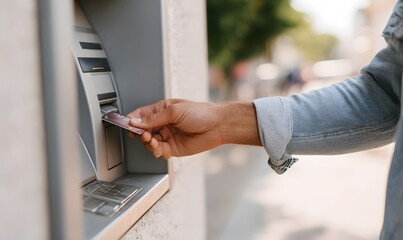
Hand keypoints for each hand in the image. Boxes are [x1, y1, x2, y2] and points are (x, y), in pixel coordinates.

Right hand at [127, 99, 260, 158]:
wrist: (217, 126)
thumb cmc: (200, 113)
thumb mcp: (174, 111)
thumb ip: (154, 118)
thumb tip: (135, 121)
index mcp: (161, 110)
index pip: (141, 115)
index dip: (132, 120)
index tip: (125, 125)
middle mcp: (163, 123)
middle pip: (143, 130)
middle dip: (141, 134)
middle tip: (145, 135)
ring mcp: (167, 136)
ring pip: (149, 142)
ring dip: (148, 143)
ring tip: (153, 142)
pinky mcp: (173, 148)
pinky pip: (159, 151)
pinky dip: (157, 151)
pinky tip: (161, 149)